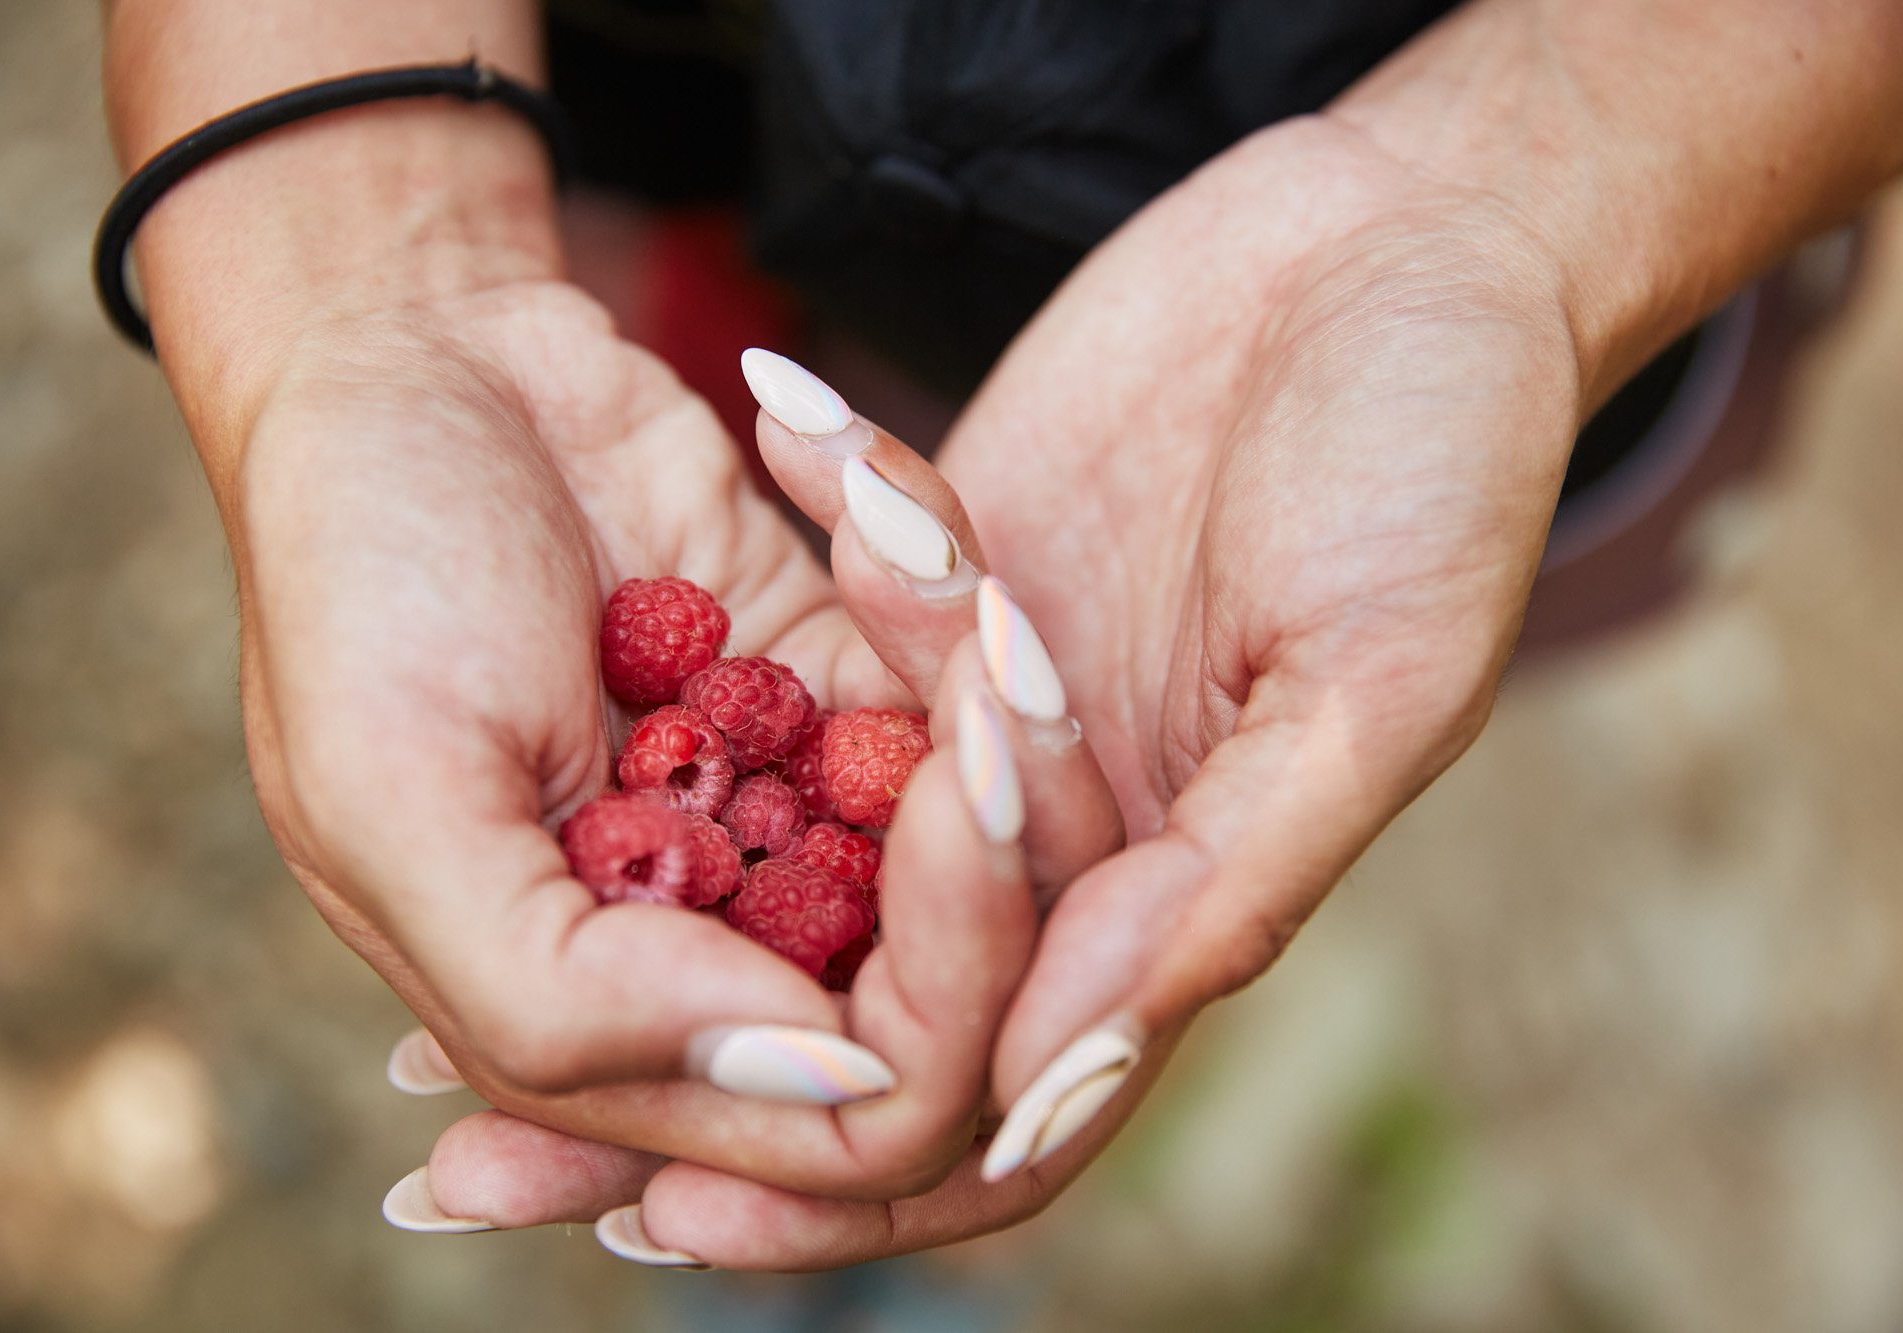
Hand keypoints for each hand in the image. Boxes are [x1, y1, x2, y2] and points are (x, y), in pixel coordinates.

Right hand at [233, 279, 1092, 1201]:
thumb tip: (808, 1071)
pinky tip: (853, 479)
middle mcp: (723, 941)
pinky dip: (939, 575)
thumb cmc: (360, 584)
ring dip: (988, 680)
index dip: (947, 1012)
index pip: (851, 1121)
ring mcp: (796, 810)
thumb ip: (564, 995)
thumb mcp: (397, 803)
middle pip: (966, 992)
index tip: (954, 813)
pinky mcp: (842, 681)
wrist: (398, 367)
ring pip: (998, 828)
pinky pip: (964, 673)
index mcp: (605, 1025)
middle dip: (1006, 838)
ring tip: (888, 529)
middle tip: (994, 670)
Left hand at [402, 111, 1584, 1264]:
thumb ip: (1235, 877)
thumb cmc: (1444, 449)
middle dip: (694, 1092)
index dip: (854, 1180)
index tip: (675, 1225)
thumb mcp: (1381, 670)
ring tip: (458, 1029)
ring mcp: (1004, 717)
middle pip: (872, 1012)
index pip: (1014, 1093)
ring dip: (664, 937)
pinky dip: (704, 752)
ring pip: (816, 863)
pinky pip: (816, 682)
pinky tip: (561, 806)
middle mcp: (1085, 832)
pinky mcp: (947, 596)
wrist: (1400, 240)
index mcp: (1193, 889)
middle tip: (492, 1167)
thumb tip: (1063, 1073)